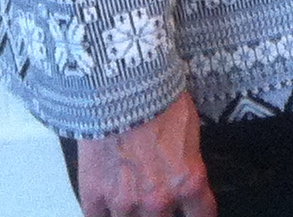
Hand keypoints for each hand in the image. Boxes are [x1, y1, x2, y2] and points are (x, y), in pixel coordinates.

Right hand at [74, 93, 215, 216]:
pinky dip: (105, 212)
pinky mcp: (95, 197)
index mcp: (188, 183)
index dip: (197, 215)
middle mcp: (158, 200)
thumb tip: (184, 179)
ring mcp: (124, 203)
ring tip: (131, 193)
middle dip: (162, 212)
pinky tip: (109, 201)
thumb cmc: (158, 102)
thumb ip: (188, 167)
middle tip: (156, 196)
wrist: (121, 89)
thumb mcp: (190, 134)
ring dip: (133, 211)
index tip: (193, 213)